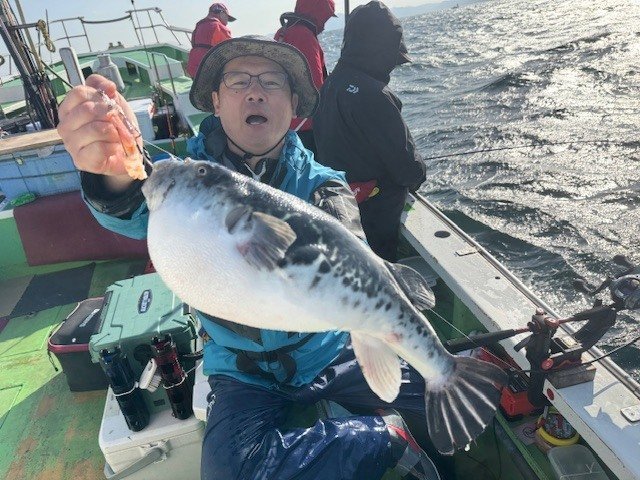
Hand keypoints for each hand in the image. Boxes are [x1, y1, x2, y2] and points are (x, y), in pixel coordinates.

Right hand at [57, 74, 141, 190]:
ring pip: (95, 129)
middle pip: (87, 110)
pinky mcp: (81, 160)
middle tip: (116, 124)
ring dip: (113, 133)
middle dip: (109, 115)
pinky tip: (114, 149)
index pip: (78, 92)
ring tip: (116, 138)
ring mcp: (71, 144)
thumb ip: (106, 89)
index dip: (99, 96)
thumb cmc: (116, 129)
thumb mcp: (114, 104)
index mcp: (69, 109)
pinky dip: (113, 147)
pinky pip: (99, 148)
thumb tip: (108, 86)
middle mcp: (65, 126)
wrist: (127, 156)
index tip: (111, 105)